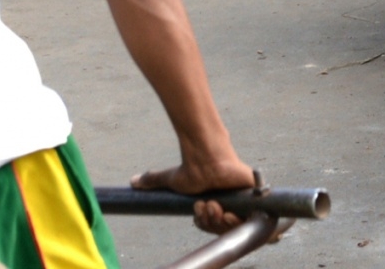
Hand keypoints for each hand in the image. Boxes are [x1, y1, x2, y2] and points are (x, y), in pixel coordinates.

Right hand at [131, 158, 256, 234]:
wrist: (207, 154)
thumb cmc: (193, 166)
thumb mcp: (171, 180)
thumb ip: (154, 181)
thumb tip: (132, 181)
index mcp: (215, 204)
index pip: (213, 226)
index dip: (206, 224)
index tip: (197, 213)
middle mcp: (229, 203)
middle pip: (223, 229)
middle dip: (212, 223)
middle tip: (205, 207)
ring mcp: (241, 199)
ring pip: (233, 226)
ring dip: (220, 220)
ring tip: (213, 203)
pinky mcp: (251, 194)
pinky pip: (247, 218)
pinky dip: (235, 219)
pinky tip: (226, 210)